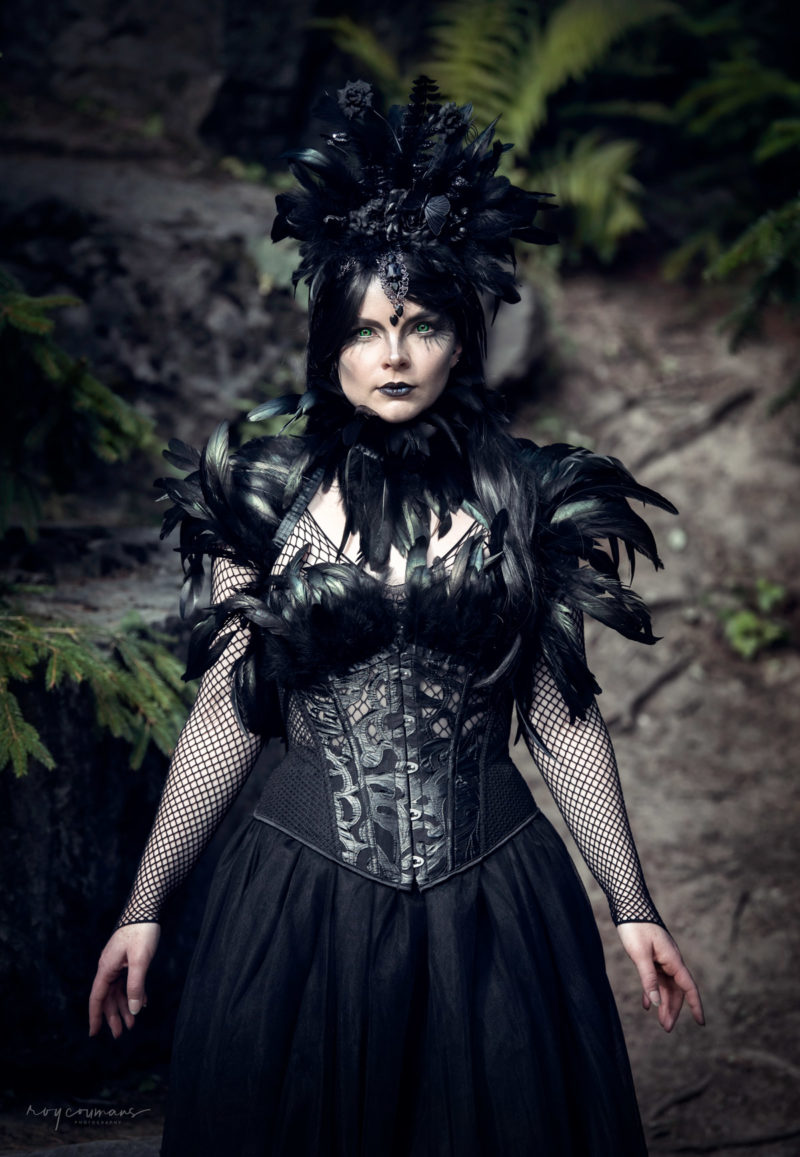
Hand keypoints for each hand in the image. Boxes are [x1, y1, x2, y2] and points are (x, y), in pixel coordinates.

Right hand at [88, 923, 160, 1038]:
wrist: (146, 907)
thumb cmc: (142, 931)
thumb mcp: (140, 960)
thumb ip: (136, 985)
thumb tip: (135, 1010)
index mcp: (106, 968)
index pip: (97, 998)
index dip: (95, 1017)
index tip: (94, 1034)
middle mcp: (109, 967)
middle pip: (108, 997)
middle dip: (113, 1016)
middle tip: (120, 1034)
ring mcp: (117, 962)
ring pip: (118, 990)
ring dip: (125, 1007)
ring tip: (132, 1023)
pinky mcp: (127, 958)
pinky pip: (127, 981)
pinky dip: (134, 993)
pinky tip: (143, 1002)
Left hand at [617, 922, 704, 1032]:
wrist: (628, 905)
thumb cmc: (635, 927)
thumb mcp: (640, 954)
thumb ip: (648, 978)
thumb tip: (657, 1003)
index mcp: (672, 960)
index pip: (688, 987)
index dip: (695, 1005)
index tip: (701, 1023)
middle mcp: (670, 960)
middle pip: (676, 990)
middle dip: (673, 1010)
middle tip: (666, 1029)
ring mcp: (661, 959)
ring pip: (666, 986)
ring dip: (663, 1003)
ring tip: (660, 1022)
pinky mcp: (651, 956)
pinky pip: (655, 978)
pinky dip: (652, 992)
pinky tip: (647, 1005)